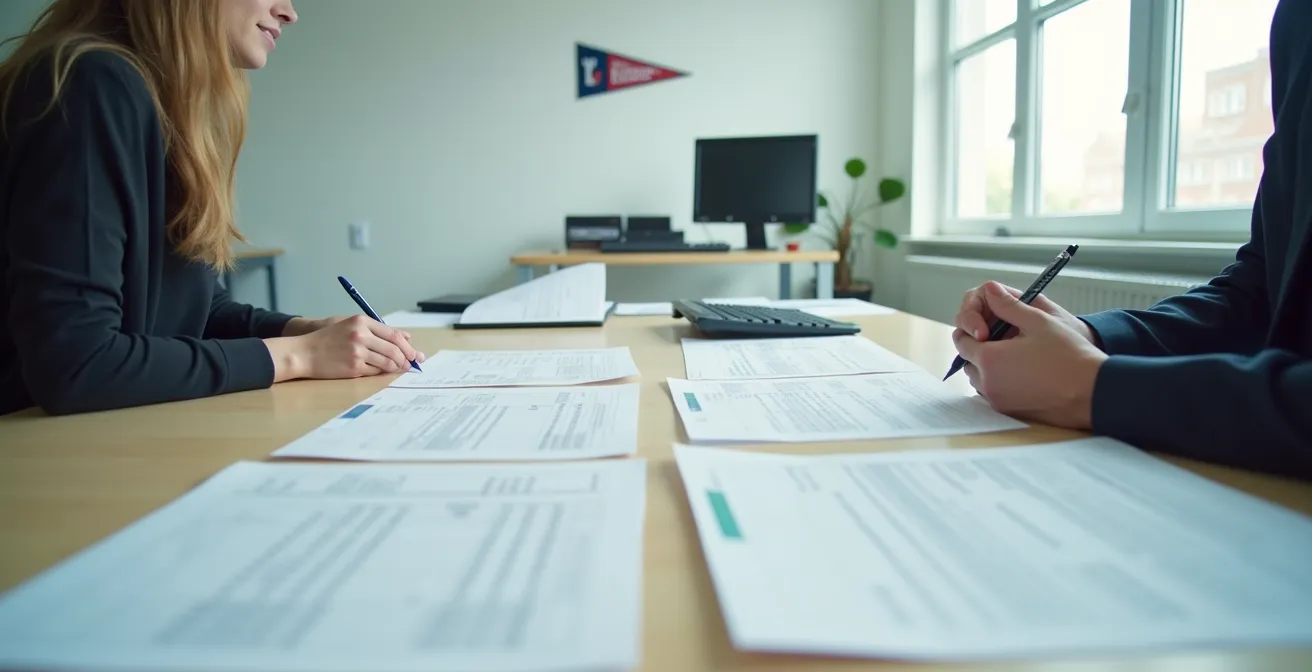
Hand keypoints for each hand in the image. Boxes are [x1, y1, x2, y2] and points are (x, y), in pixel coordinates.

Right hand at [265, 315, 425, 380]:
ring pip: (388, 362)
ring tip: (399, 368)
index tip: (414, 352)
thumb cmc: (328, 339)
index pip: (394, 334)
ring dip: (397, 367)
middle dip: (407, 358)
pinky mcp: (354, 367)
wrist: (304, 352)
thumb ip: (377, 330)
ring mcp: (358, 352)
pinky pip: (376, 371)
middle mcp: (361, 335)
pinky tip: (383, 371)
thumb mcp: (350, 326)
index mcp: (361, 322)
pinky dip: (382, 372)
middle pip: (394, 349)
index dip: (407, 345)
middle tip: (411, 364)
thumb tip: (406, 337)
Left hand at [951, 282, 1107, 428]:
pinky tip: (1020, 372)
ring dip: (987, 367)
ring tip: (1012, 354)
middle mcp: (988, 383)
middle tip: (1002, 338)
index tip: (987, 323)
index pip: (962, 340)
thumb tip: (990, 289)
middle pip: (968, 361)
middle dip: (978, 348)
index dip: (972, 328)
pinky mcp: (1009, 412)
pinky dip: (998, 382)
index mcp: (989, 358)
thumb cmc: (1069, 355)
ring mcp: (998, 401)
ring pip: (979, 380)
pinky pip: (992, 394)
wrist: (1093, 392)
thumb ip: (1009, 305)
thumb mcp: (1039, 321)